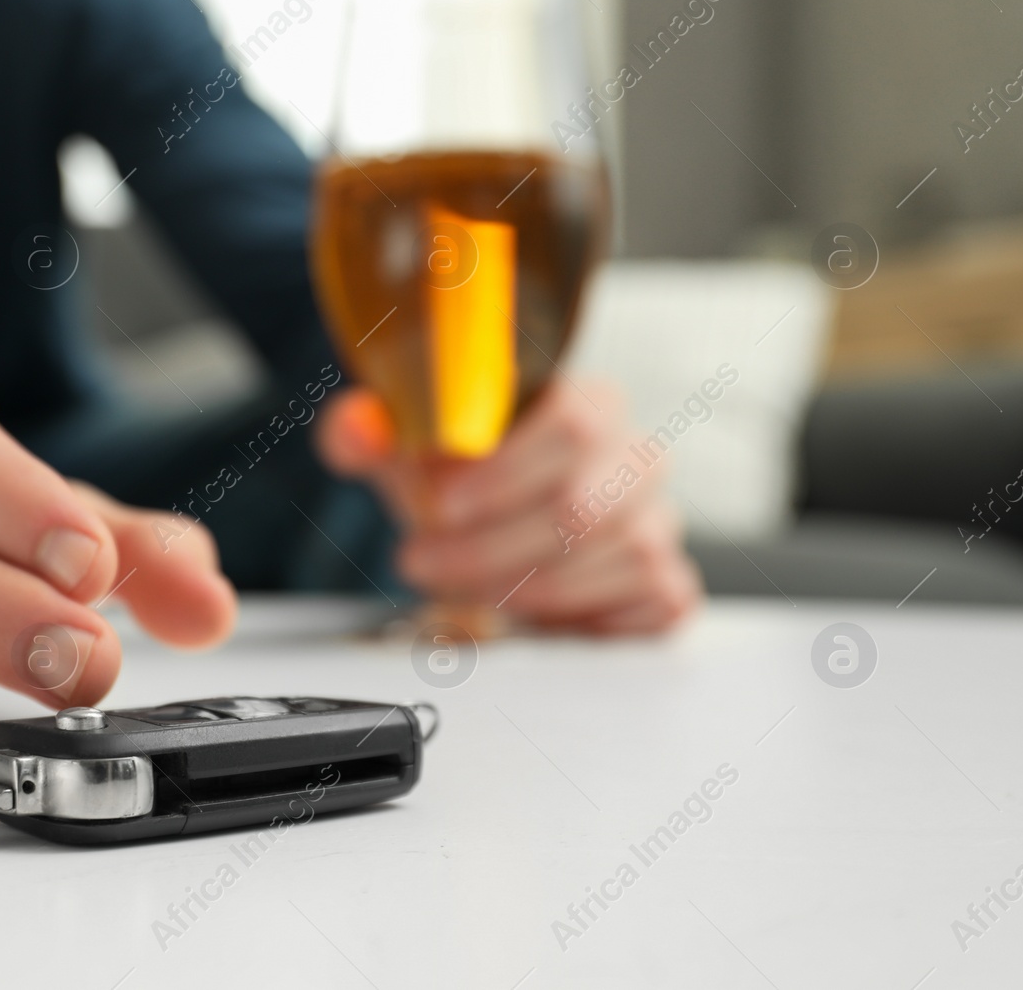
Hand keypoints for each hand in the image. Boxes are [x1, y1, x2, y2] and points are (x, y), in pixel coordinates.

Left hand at [316, 380, 701, 632]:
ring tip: (459, 588)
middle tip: (423, 562)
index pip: (572, 425)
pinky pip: (655, 603)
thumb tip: (358, 431)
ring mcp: (655, 523)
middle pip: (586, 505)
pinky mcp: (664, 584)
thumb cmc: (455, 478)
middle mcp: (633, 459)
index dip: (506, 473)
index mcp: (586, 404)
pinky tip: (527, 614)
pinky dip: (587, 618)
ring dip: (524, 588)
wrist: (482, 524)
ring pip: (617, 559)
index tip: (441, 505)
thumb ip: (366, 432)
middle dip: (492, 548)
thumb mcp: (401, 450)